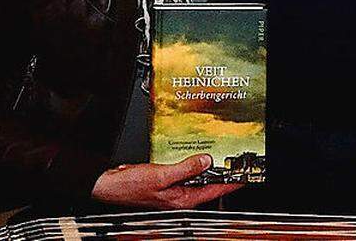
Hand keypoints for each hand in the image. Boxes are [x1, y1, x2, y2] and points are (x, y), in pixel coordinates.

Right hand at [91, 154, 243, 209]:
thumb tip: (206, 160)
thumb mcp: (161, 175)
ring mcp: (174, 190)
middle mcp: (181, 197)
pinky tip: (196, 154)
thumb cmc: (130, 186)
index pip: (215, 191)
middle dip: (222, 172)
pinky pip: (186, 172)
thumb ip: (185, 168)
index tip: (246, 175)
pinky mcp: (168, 182)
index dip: (232, 182)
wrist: (110, 185)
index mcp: (183, 200)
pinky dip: (193, 163)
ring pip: (198, 177)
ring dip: (207, 166)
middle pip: (208, 184)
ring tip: (221, 154)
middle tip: (236, 160)